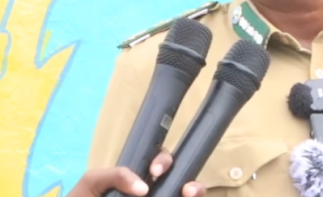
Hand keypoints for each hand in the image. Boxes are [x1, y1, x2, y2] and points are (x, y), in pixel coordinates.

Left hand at [66, 150, 205, 196]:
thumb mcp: (93, 184)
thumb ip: (116, 175)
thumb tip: (144, 188)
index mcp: (138, 182)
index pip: (161, 164)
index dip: (164, 161)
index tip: (155, 171)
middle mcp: (155, 193)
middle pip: (181, 178)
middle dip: (184, 174)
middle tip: (174, 185)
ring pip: (191, 194)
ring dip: (196, 190)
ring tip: (189, 192)